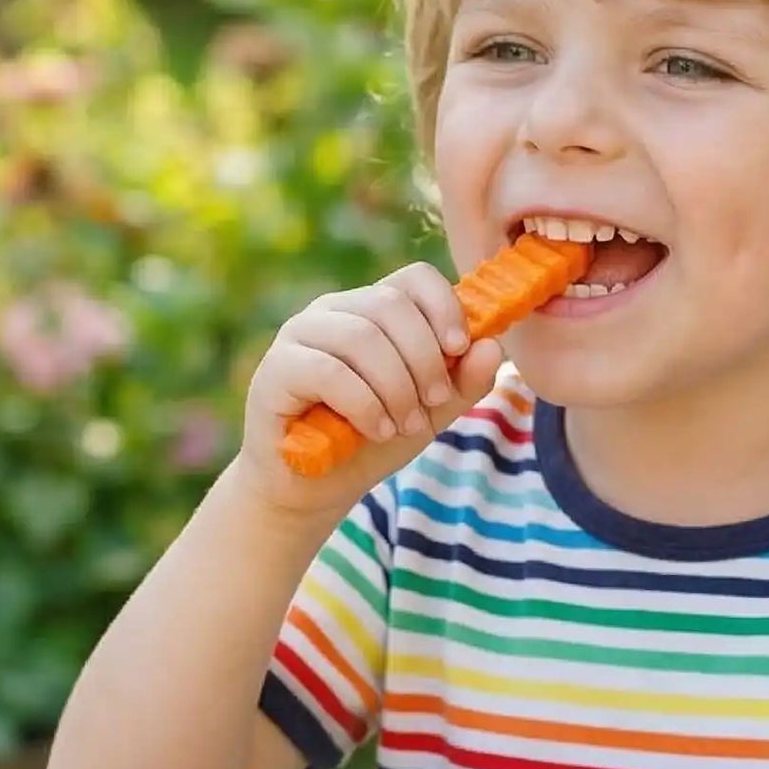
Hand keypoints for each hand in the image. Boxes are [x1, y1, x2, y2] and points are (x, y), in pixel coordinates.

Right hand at [236, 263, 504, 513]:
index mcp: (371, 310)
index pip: (414, 279)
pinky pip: (329, 371)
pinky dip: (364, 403)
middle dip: (424, 358)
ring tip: (404, 424)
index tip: (460, 349)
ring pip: (362, 337)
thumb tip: (492, 346)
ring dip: (396, 387)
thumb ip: (463, 383)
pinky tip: (376, 430)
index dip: (444, 308)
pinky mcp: (276, 369)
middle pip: (390, 305)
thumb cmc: (368, 442)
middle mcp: (333, 311)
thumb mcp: (429, 413)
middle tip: (433, 401)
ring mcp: (300, 335)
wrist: (312, 489)